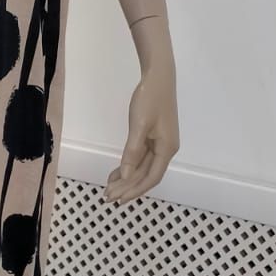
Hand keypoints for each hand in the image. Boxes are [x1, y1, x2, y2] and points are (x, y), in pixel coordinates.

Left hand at [104, 68, 178, 203]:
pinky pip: (141, 157)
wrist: (158, 76)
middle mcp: (166, 149)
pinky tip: (117, 173)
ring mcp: (160, 143)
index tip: (119, 199)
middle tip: (108, 197)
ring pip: (143, 167)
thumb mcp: (140, 125)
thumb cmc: (150, 98)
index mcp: (167, 149)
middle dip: (128, 187)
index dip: (135, 190)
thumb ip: (133, 152)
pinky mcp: (154, 136)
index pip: (151, 177)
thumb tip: (126, 175)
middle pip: (146, 175)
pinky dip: (129, 165)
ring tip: (109, 188)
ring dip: (127, 178)